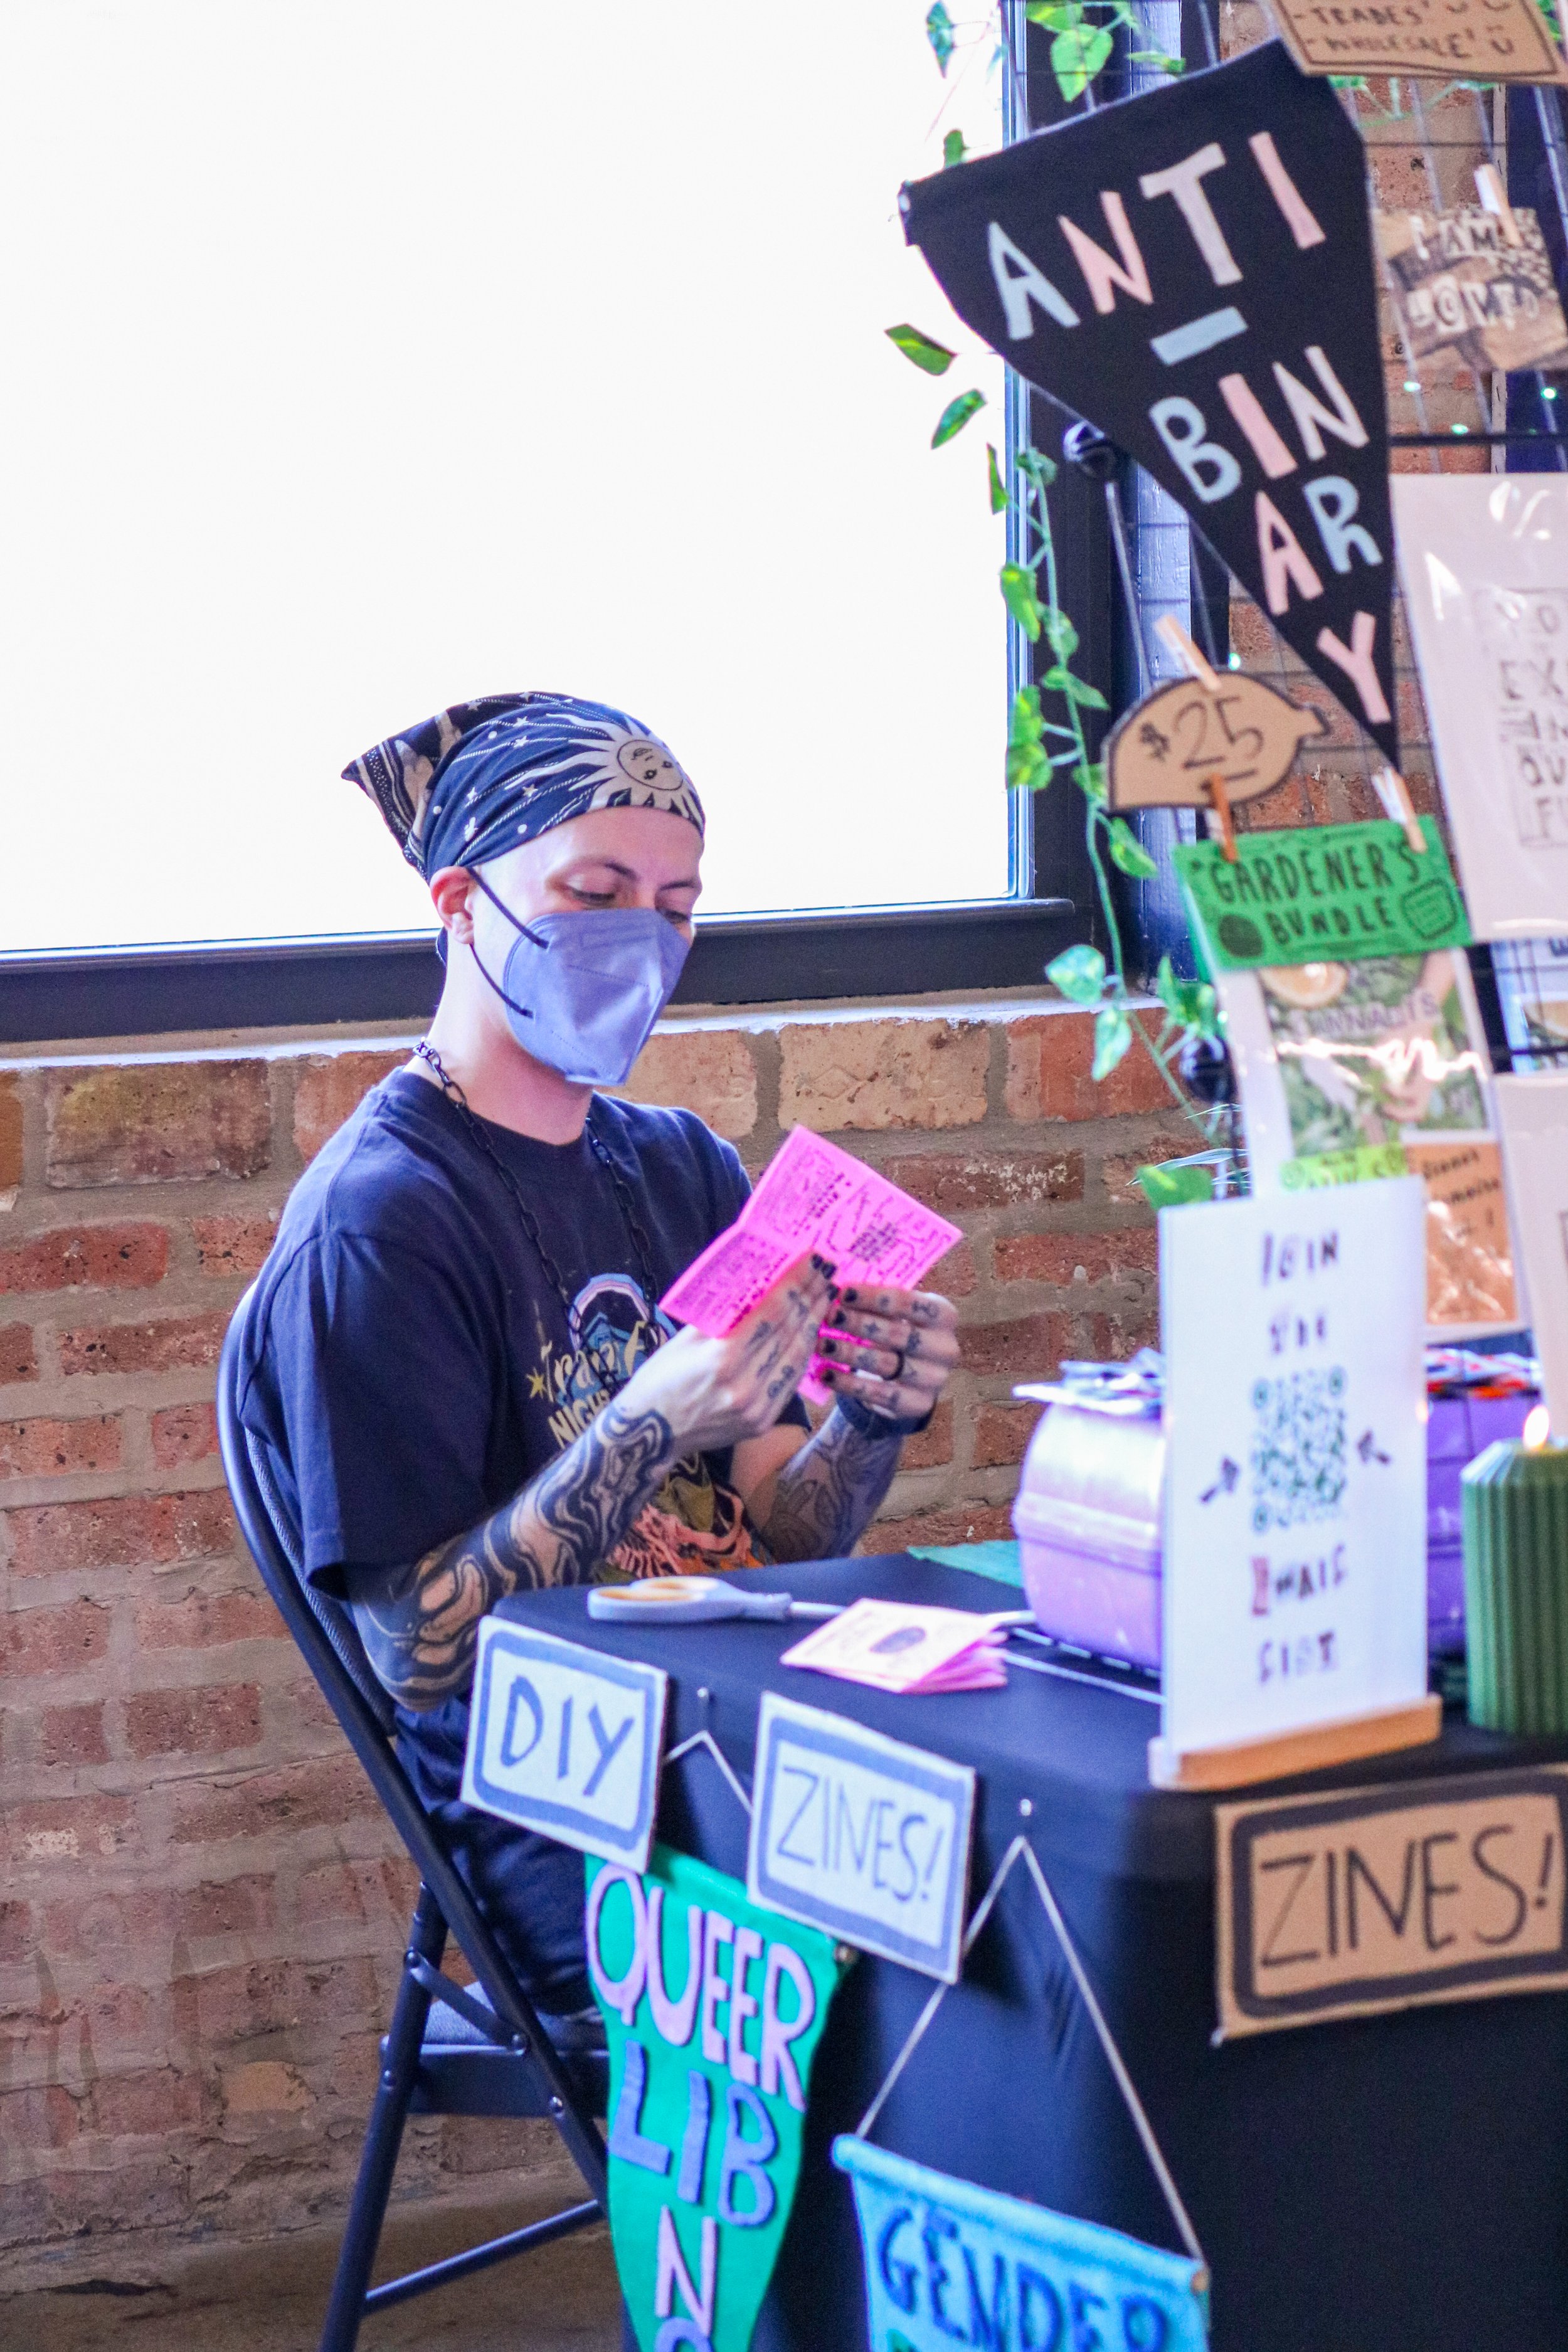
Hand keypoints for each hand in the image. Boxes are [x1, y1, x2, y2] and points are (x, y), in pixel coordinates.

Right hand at [618, 1254, 836, 1457]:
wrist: (651, 1434)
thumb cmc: (661, 1378)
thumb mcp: (685, 1338)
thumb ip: (724, 1316)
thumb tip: (759, 1284)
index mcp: (721, 1357)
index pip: (771, 1312)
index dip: (795, 1283)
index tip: (812, 1260)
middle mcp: (744, 1384)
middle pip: (789, 1331)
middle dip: (810, 1297)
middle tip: (826, 1272)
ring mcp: (756, 1407)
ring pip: (796, 1356)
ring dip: (813, 1323)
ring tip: (824, 1297)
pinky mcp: (762, 1422)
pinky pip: (790, 1382)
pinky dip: (802, 1354)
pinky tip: (809, 1333)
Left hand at [815, 1285, 959, 1426]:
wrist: (910, 1380)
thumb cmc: (898, 1333)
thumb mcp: (897, 1314)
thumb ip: (876, 1301)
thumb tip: (836, 1284)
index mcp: (944, 1315)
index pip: (909, 1302)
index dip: (874, 1297)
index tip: (843, 1292)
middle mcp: (945, 1347)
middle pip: (898, 1333)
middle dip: (859, 1323)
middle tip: (828, 1316)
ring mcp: (935, 1379)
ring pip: (886, 1364)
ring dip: (849, 1353)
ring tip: (821, 1343)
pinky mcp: (918, 1404)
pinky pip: (879, 1394)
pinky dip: (849, 1384)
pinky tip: (826, 1374)